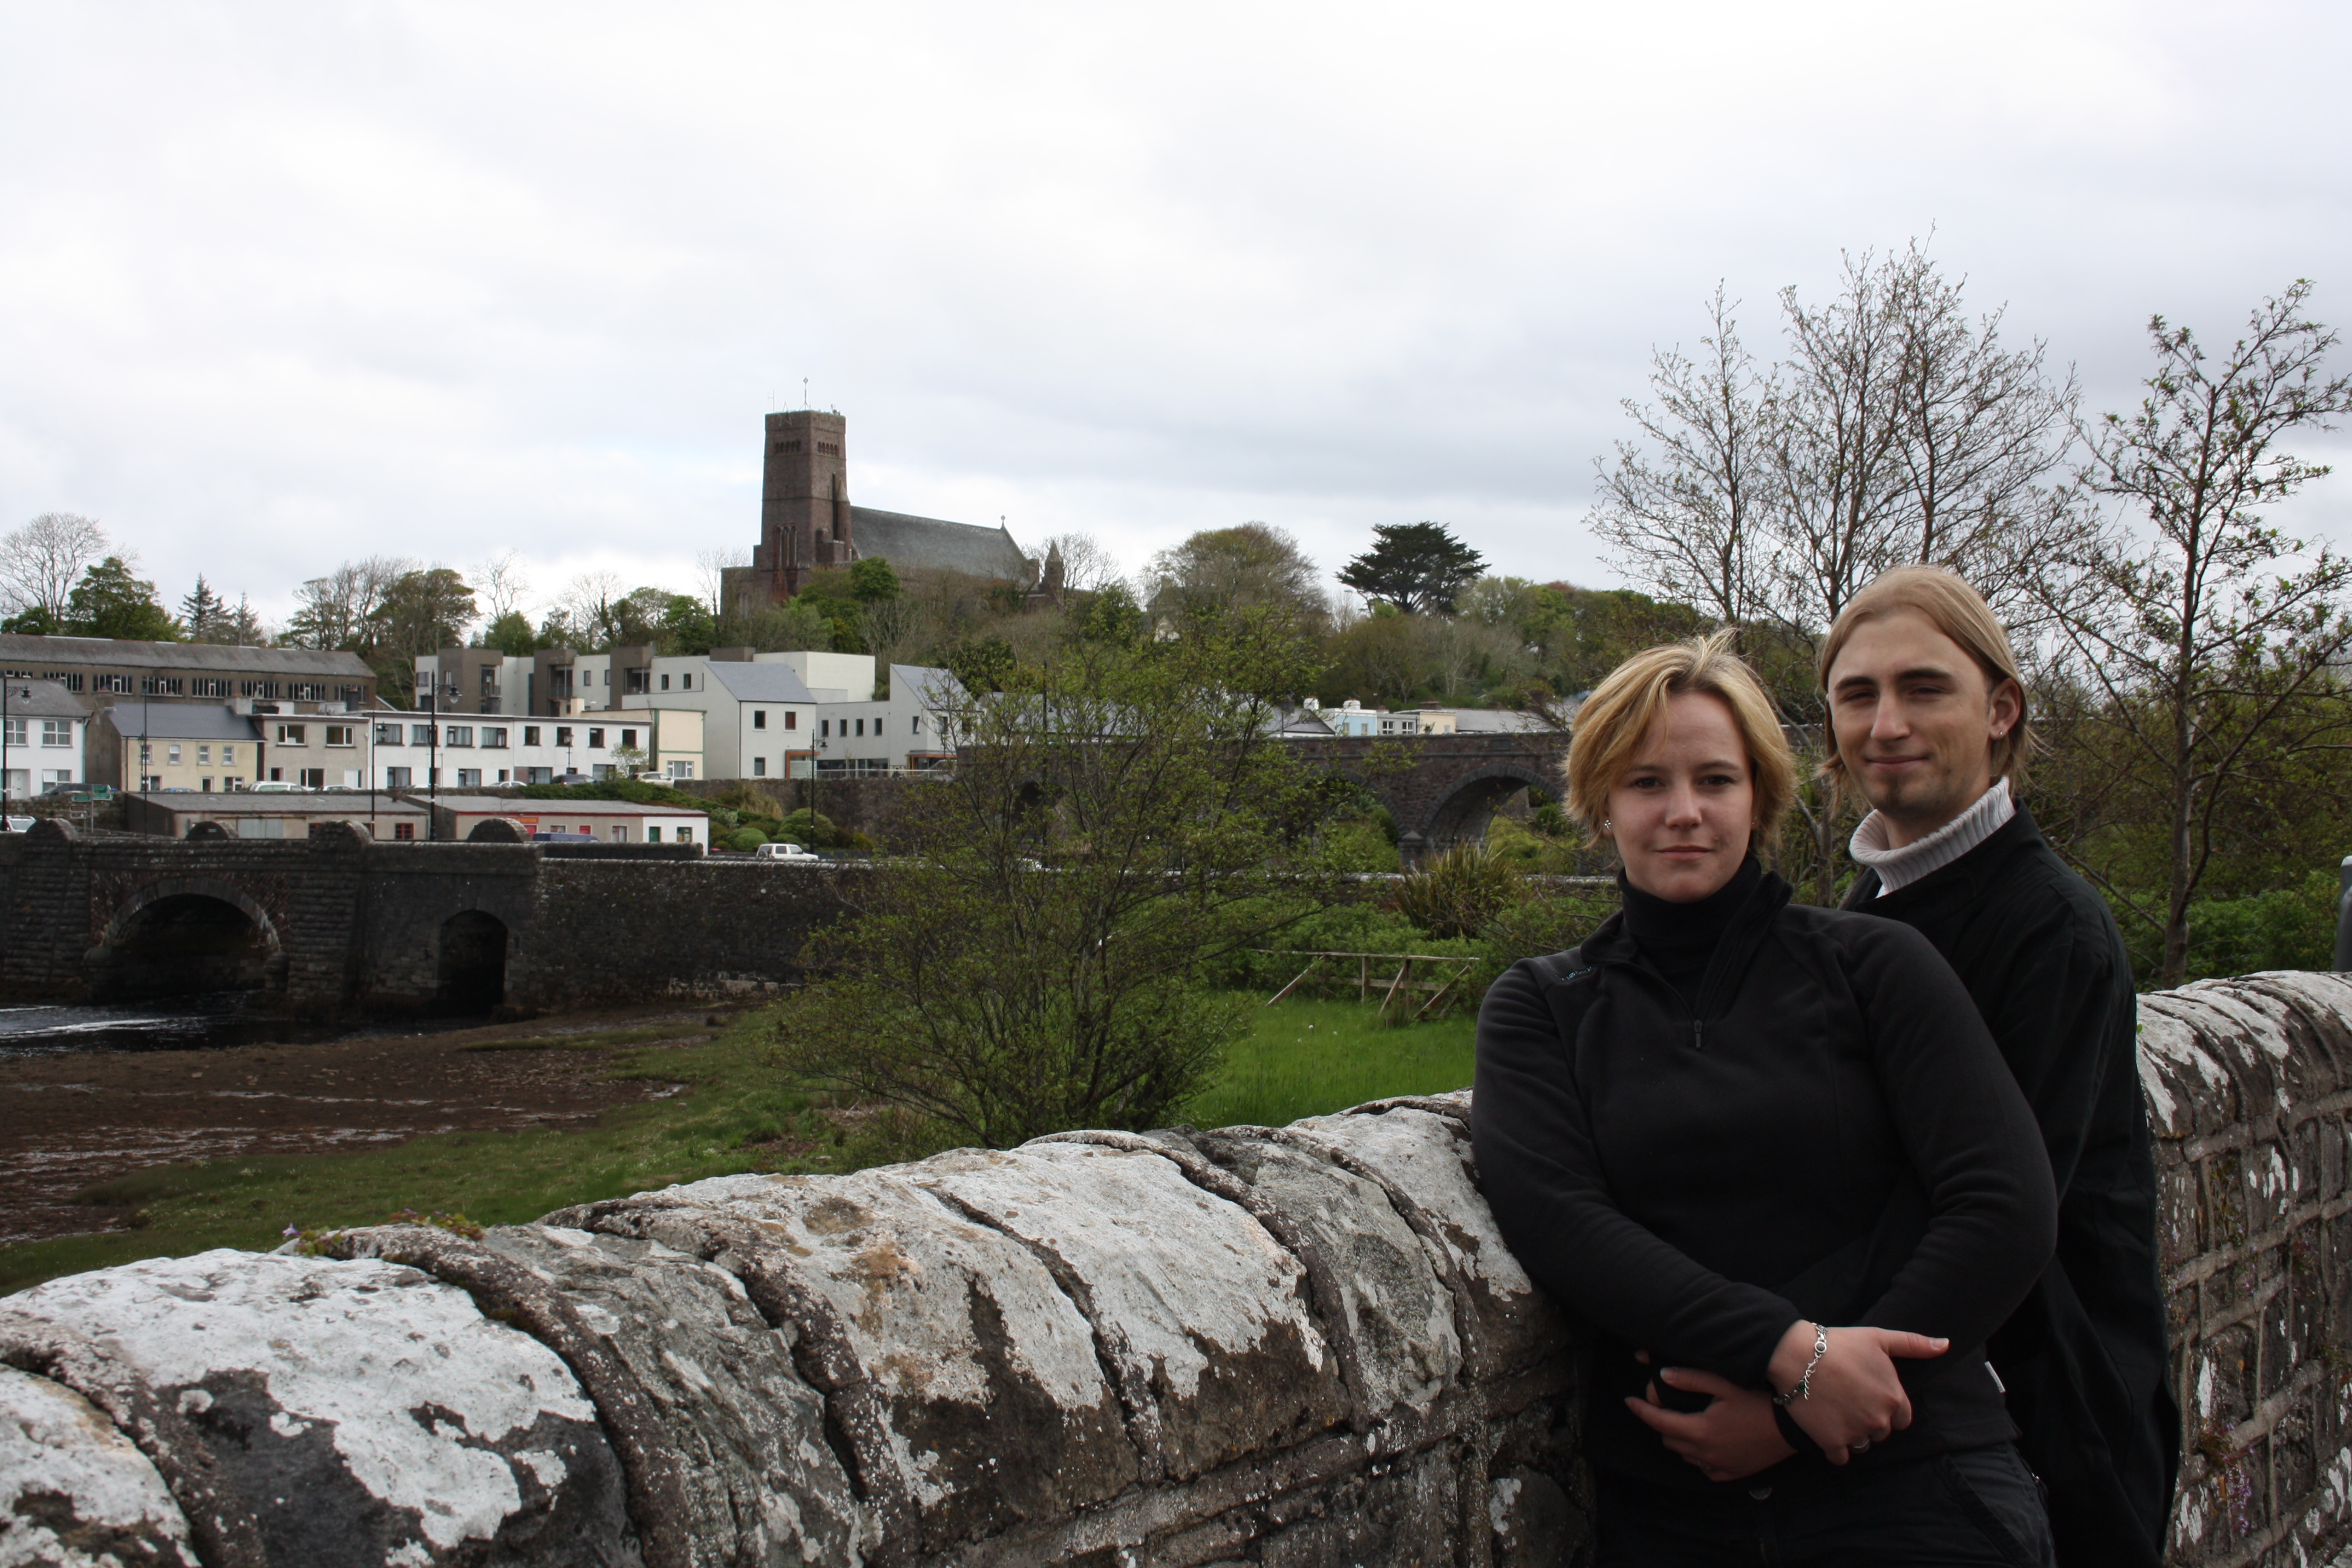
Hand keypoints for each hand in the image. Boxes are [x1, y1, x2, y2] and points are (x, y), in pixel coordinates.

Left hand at [1625, 1367, 1793, 1482]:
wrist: (1793, 1427)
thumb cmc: (1760, 1400)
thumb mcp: (1725, 1383)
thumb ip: (1691, 1378)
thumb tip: (1663, 1376)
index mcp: (1700, 1430)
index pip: (1659, 1422)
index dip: (1641, 1410)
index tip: (1629, 1401)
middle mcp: (1706, 1453)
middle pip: (1669, 1440)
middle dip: (1664, 1423)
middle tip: (1668, 1406)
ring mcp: (1719, 1467)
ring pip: (1686, 1455)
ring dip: (1681, 1439)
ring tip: (1690, 1420)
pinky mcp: (1732, 1474)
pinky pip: (1704, 1467)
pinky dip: (1699, 1455)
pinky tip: (1708, 1440)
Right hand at [1767, 1322, 1947, 1463]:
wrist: (1797, 1355)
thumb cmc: (1839, 1344)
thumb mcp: (1879, 1338)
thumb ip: (1915, 1344)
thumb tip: (1946, 1344)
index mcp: (1894, 1398)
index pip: (1901, 1418)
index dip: (1885, 1407)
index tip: (1867, 1395)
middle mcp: (1879, 1420)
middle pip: (1881, 1432)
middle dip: (1868, 1420)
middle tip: (1848, 1400)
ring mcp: (1856, 1433)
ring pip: (1862, 1444)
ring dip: (1852, 1434)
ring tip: (1835, 1412)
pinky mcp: (1832, 1442)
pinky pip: (1841, 1457)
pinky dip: (1834, 1447)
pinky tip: (1825, 1426)